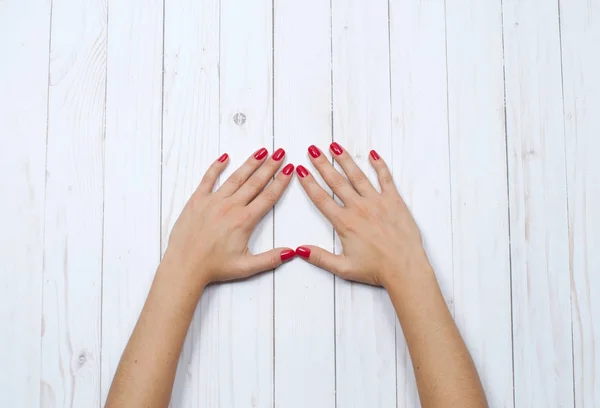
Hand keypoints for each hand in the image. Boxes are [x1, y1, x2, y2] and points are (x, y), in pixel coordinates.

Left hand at [164, 147, 295, 290]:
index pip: (268, 196)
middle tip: (280, 153)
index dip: (281, 182)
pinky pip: (208, 179)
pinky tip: (225, 157)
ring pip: (236, 178)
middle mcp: (230, 206)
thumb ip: (271, 258)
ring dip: (250, 163)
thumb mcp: (247, 267)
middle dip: (270, 166)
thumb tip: (293, 252)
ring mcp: (213, 201)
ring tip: (262, 151)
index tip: (289, 169)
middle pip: (255, 182)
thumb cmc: (214, 268)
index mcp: (244, 220)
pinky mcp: (197, 201)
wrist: (184, 266)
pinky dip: (216, 167)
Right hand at [295, 143, 427, 286]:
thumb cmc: (376, 270)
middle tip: (313, 150)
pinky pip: (385, 178)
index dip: (309, 183)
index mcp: (345, 222)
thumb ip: (319, 257)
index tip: (300, 170)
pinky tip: (373, 154)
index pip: (321, 198)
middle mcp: (359, 208)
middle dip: (322, 164)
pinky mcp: (394, 201)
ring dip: (345, 160)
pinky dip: (379, 165)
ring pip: (358, 176)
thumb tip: (299, 250)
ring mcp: (377, 202)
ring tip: (334, 146)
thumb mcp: (343, 268)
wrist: (405, 268)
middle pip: (336, 182)